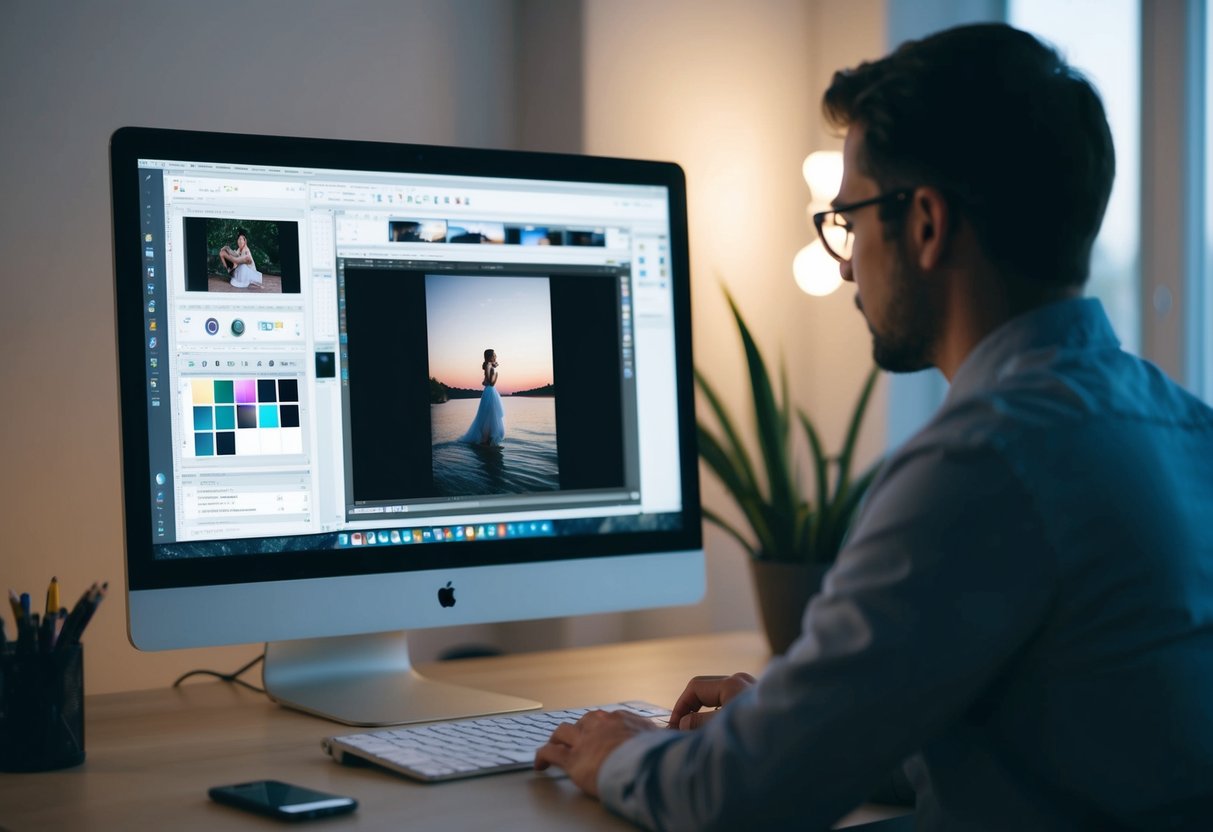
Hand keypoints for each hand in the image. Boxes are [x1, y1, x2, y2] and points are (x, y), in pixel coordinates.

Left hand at [534, 709, 657, 796]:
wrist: (643, 766)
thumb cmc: (655, 756)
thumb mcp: (662, 741)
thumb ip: (660, 738)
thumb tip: (673, 738)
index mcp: (621, 720)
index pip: (606, 718)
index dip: (601, 726)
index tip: (600, 732)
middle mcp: (599, 726)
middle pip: (583, 721)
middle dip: (579, 729)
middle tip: (577, 738)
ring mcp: (584, 741)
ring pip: (563, 731)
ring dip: (557, 738)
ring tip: (554, 744)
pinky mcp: (572, 760)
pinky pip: (551, 753)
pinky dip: (542, 756)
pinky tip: (539, 764)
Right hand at [667, 672, 755, 729]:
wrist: (799, 744)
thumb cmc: (759, 734)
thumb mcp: (723, 729)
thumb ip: (700, 723)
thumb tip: (683, 722)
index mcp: (731, 684)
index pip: (695, 688)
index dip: (680, 706)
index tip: (673, 727)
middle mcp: (741, 680)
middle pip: (705, 688)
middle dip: (690, 707)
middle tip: (682, 729)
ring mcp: (751, 688)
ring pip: (718, 694)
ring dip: (704, 710)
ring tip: (697, 731)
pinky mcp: (758, 699)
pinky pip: (730, 700)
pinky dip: (718, 712)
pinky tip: (717, 728)